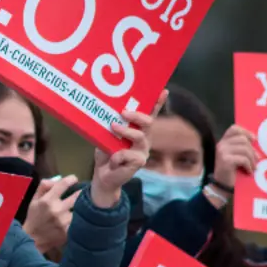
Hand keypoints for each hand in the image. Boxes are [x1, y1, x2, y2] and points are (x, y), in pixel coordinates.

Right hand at [23, 175, 77, 254]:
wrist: (32, 239)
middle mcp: (57, 210)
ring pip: (80, 209)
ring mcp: (64, 222)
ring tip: (84, 205)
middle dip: (81, 192)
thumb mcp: (34, 200)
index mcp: (47, 200)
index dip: (71, 179)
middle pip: (77, 196)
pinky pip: (79, 221)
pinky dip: (80, 218)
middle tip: (83, 191)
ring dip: (82, 206)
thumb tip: (58, 179)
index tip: (74, 179)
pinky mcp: (68, 232)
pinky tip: (80, 218)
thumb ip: (44, 186)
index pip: (63, 184)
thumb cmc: (34, 217)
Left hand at [90, 90, 167, 207]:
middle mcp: (144, 139)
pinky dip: (117, 156)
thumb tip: (107, 110)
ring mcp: (143, 151)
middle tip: (123, 112)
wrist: (103, 175)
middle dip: (137, 115)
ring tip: (112, 127)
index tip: (163, 90)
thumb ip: (111, 124)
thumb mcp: (106, 135)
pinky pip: (128, 154)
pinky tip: (113, 161)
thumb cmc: (106, 152)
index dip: (157, 103)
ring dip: (125, 131)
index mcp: (139, 130)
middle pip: (149, 123)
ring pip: (140, 137)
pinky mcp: (139, 163)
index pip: (150, 114)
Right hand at [212, 125, 256, 188]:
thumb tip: (256, 142)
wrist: (221, 187)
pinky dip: (249, 166)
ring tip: (254, 167)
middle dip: (253, 150)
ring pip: (245, 149)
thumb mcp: (235, 156)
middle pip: (243, 139)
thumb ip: (241, 148)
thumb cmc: (231, 172)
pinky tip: (250, 172)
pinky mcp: (226, 160)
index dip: (246, 132)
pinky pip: (243, 159)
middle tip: (257, 160)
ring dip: (252, 159)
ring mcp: (222, 152)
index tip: (254, 140)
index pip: (234, 129)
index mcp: (223, 142)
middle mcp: (221, 145)